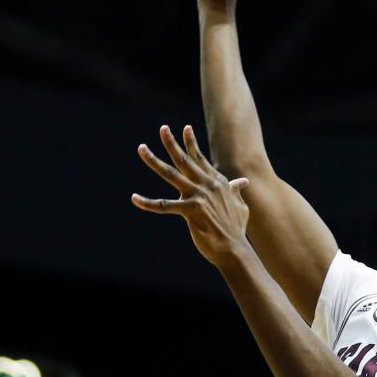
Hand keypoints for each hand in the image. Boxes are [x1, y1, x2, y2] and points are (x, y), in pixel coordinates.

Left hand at [132, 124, 250, 265]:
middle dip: (172, 143)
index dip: (192, 143)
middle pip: (184, 160)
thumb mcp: (240, 205)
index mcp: (217, 183)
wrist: (234, 248)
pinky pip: (164, 205)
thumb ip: (236, 191)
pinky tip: (134, 198)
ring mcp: (198, 196)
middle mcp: (207, 185)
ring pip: (171, 174)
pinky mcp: (191, 210)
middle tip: (162, 128)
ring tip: (141, 148)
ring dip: (154, 160)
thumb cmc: (236, 229)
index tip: (185, 129)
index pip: (200, 159)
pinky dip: (148, 202)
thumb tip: (242, 182)